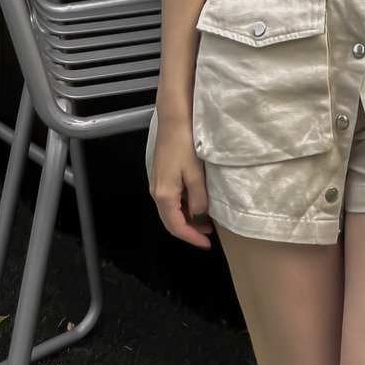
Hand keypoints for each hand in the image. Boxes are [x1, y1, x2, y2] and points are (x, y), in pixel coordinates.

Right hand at [149, 116, 214, 248]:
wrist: (174, 120)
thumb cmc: (185, 143)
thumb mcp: (196, 174)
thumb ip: (199, 200)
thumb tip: (200, 219)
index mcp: (164, 195)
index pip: (177, 227)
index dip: (192, 238)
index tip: (207, 244)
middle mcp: (156, 192)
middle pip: (171, 222)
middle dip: (190, 230)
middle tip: (208, 234)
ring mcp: (157, 184)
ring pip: (170, 211)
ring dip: (187, 219)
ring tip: (206, 220)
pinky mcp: (161, 176)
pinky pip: (171, 199)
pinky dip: (183, 207)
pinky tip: (196, 202)